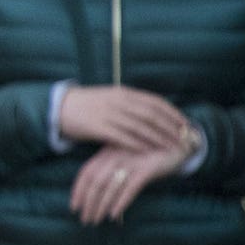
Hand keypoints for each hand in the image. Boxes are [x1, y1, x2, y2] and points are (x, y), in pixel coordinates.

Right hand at [59, 84, 190, 155]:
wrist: (59, 107)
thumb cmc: (87, 105)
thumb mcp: (110, 97)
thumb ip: (130, 103)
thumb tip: (152, 112)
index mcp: (123, 93)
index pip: (155, 102)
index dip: (172, 113)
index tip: (185, 124)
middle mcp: (118, 102)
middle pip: (151, 115)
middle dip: (169, 128)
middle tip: (183, 139)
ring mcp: (108, 114)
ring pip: (140, 127)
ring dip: (157, 138)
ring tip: (170, 148)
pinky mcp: (97, 127)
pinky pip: (122, 137)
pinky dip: (137, 144)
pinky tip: (147, 151)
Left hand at [70, 141, 187, 225]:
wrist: (178, 141)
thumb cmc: (149, 152)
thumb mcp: (127, 158)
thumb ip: (113, 172)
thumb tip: (101, 197)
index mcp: (107, 152)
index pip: (86, 172)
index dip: (78, 190)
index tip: (73, 207)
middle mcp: (116, 155)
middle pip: (95, 181)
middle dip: (88, 202)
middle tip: (85, 219)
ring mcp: (131, 161)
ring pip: (109, 185)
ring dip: (100, 205)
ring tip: (95, 220)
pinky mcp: (148, 168)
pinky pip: (130, 187)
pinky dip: (120, 201)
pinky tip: (114, 214)